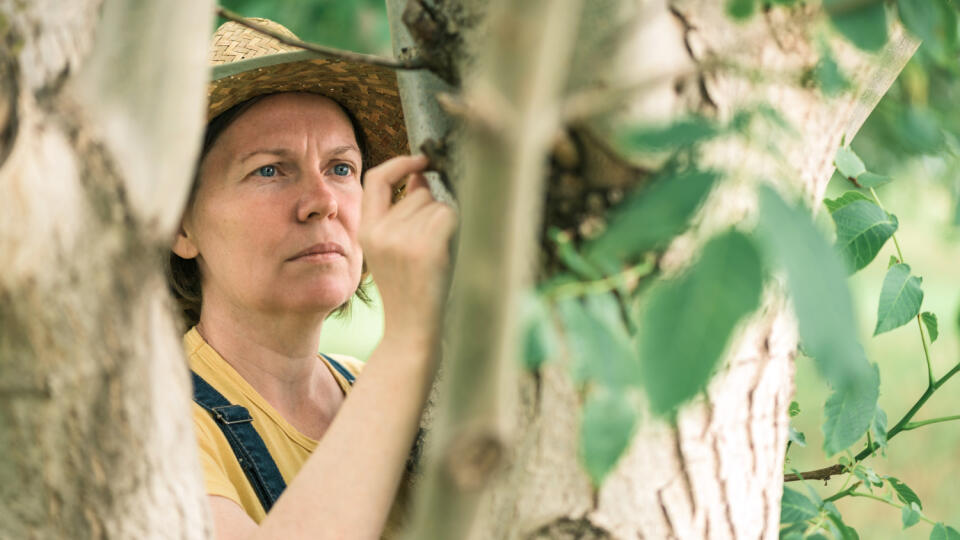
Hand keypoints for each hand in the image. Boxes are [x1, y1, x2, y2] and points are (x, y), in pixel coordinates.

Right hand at [359, 155, 456, 348]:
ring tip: (437, 256)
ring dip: (445, 224)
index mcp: (366, 230)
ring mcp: (402, 239)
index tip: (421, 160)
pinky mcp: (425, 248)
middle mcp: (380, 231)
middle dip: (432, 210)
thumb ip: (401, 214)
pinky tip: (447, 254)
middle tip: (431, 246)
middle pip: (419, 193)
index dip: (400, 164)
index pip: (376, 178)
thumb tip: (422, 177)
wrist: (411, 332)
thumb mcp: (391, 250)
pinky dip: (456, 230)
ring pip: (437, 205)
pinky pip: (450, 216)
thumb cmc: (410, 290)